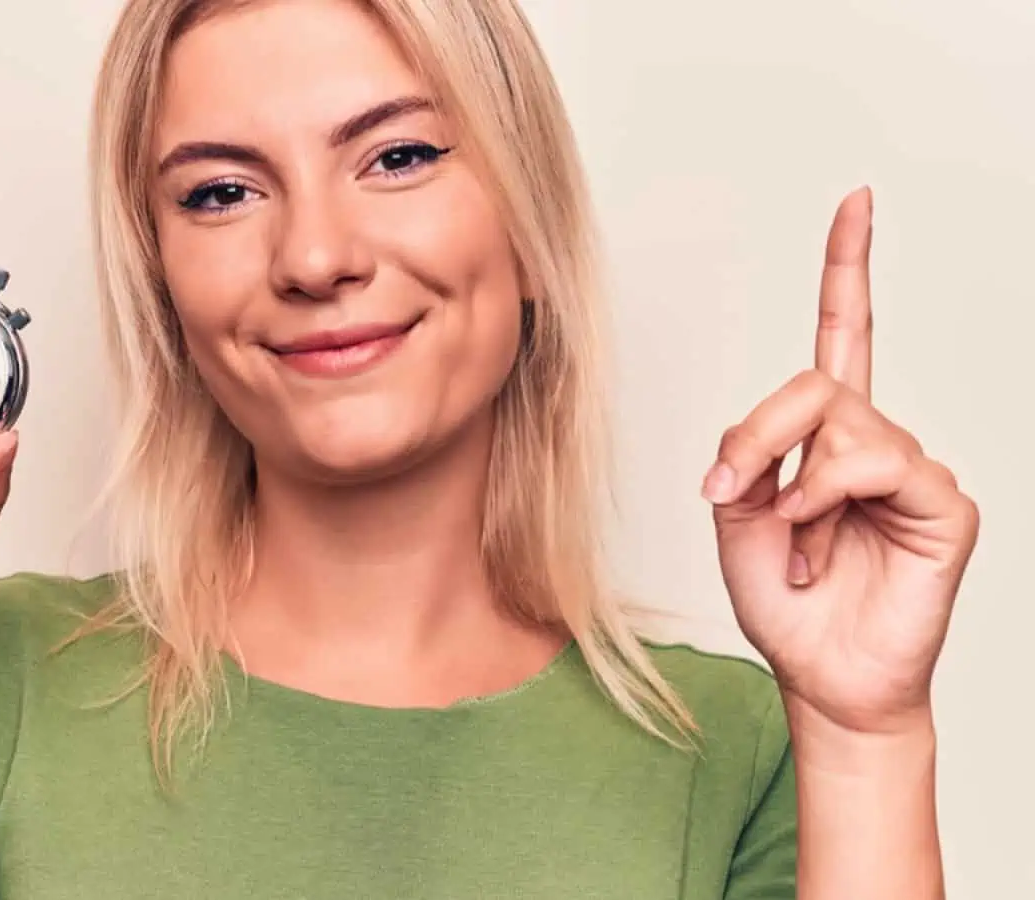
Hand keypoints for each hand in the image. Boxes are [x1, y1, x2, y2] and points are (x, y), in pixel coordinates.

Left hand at [705, 188, 979, 735]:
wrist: (819, 675)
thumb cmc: (783, 601)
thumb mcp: (736, 515)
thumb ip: (746, 453)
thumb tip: (763, 434)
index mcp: (824, 435)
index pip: (842, 333)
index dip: (848, 268)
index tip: (856, 200)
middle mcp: (874, 439)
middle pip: (816, 379)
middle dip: (761, 433)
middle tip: (733, 489)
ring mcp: (913, 469)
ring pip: (842, 423)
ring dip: (795, 491)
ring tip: (800, 552)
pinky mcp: (943, 502)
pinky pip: (877, 465)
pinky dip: (827, 504)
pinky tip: (823, 552)